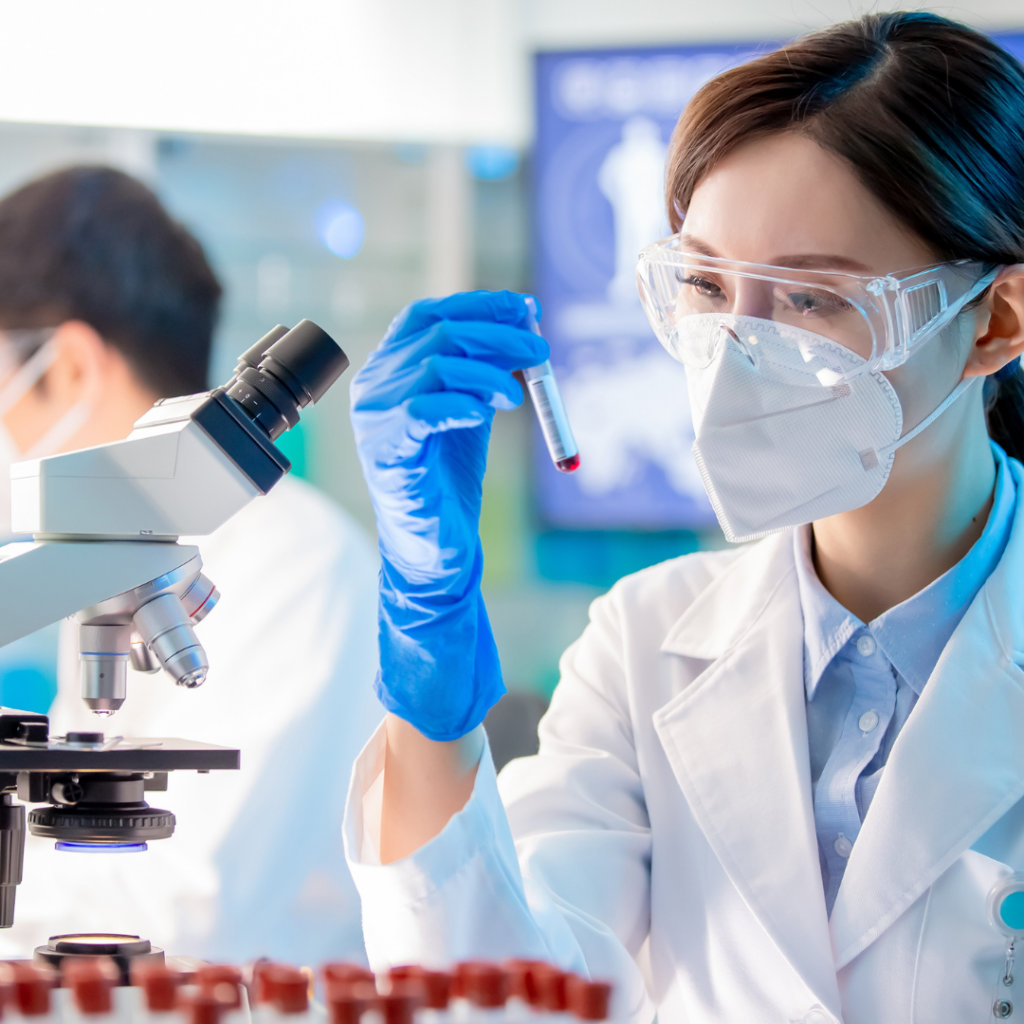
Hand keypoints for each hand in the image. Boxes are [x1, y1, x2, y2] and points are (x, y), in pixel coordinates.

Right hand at [350, 290, 547, 740]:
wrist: (434, 545)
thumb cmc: (450, 476)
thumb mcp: (474, 406)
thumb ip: (490, 364)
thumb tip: (527, 314)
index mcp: (391, 369)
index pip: (428, 314)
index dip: (477, 304)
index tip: (524, 307)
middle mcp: (374, 385)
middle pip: (437, 335)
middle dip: (497, 336)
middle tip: (540, 352)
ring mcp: (373, 418)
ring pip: (434, 367)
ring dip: (486, 373)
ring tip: (517, 397)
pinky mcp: (384, 450)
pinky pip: (421, 410)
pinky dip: (460, 404)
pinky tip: (485, 414)